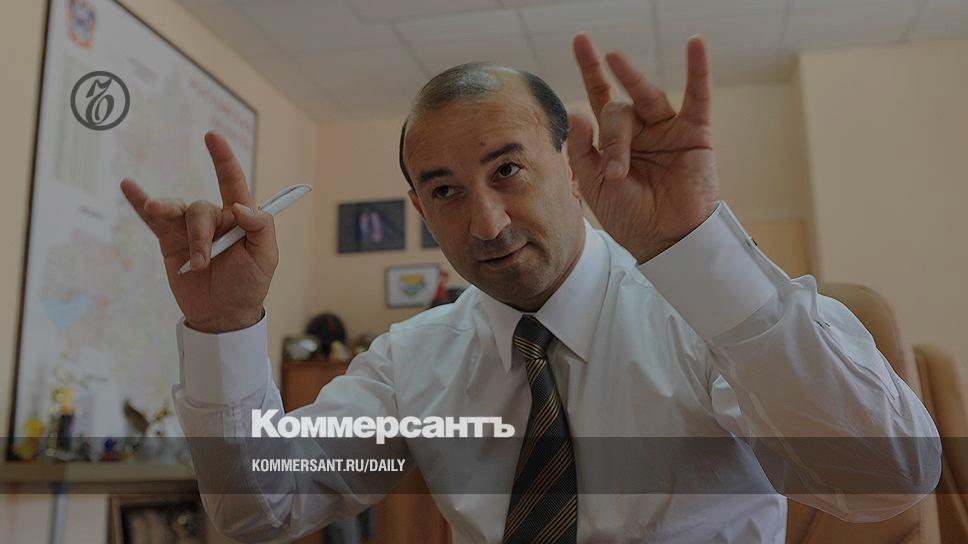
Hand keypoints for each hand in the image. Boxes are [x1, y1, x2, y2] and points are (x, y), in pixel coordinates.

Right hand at [120, 131, 276, 332]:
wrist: (224, 315)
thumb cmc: (249, 284)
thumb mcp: (265, 257)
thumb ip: (260, 226)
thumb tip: (241, 205)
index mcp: (240, 218)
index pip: (232, 182)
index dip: (224, 159)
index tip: (213, 137)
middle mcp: (215, 219)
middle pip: (201, 209)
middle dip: (200, 235)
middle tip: (203, 263)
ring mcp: (190, 229)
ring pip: (178, 214)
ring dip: (179, 231)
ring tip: (185, 255)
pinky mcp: (170, 242)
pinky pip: (153, 220)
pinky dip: (140, 203)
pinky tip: (129, 187)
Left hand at [568, 34, 718, 262]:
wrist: (665, 240)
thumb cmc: (630, 216)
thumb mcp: (594, 186)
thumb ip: (582, 150)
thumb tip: (574, 112)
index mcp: (614, 139)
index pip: (600, 96)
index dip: (591, 69)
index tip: (581, 40)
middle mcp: (640, 128)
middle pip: (619, 110)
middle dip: (614, 138)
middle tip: (616, 173)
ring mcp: (667, 128)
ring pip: (646, 99)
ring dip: (631, 83)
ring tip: (614, 60)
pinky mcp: (695, 133)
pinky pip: (698, 97)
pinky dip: (698, 70)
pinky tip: (695, 44)